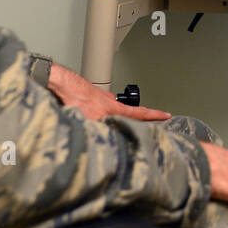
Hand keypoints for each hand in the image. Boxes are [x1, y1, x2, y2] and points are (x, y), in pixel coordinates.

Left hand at [48, 63, 169, 121]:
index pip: (140, 113)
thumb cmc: (74, 97)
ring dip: (110, 118)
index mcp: (113, 108)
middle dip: (133, 119)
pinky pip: (97, 107)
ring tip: (105, 127)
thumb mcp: (90, 120)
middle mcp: (109, 101)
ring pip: (110, 110)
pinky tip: (88, 119)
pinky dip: (97, 113)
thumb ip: (100, 131)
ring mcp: (100, 97)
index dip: (155, 115)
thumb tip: (106, 145)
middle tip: (141, 124)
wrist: (60, 82)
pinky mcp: (89, 96)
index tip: (166, 115)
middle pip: (127, 112)